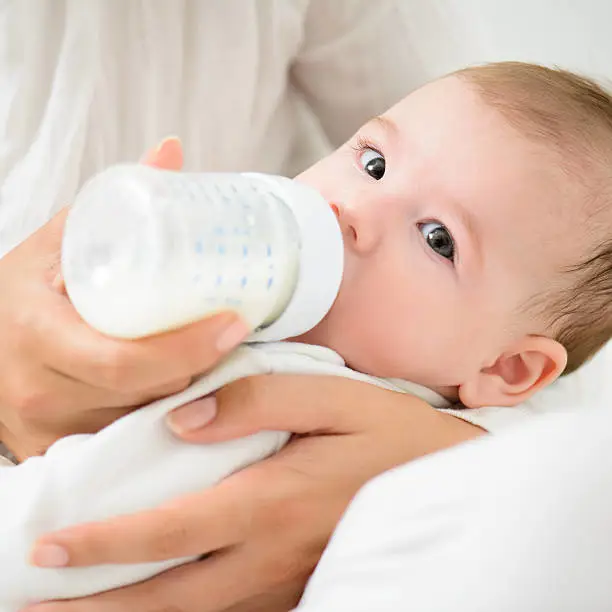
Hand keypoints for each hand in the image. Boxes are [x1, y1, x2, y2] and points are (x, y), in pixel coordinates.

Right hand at [0, 139, 248, 460]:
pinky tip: (184, 394)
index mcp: (33, 332)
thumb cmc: (24, 288)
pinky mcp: (57, 451)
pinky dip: (161, 420)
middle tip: (232, 335)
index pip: (121, 360)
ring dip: (186, 396)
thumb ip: (114, 201)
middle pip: (142, 394)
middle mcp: (34, 391)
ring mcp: (45, 430)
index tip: (233, 323)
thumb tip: (170, 150)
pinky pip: (125, 443)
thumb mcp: (60, 239)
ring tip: (212, 357)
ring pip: (140, 423)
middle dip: (197, 370)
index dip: (186, 348)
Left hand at [28, 375, 482, 610]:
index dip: (105, 543)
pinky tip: (159, 607)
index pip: (170, 531)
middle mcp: (269, 555)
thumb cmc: (388, 432)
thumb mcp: (331, 398)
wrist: (445, 479)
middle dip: (96, 607)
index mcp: (271, 502)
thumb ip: (255, 401)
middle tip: (34, 606)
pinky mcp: (299, 585)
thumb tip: (181, 419)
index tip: (51, 548)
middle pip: (168, 598)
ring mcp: (284, 580)